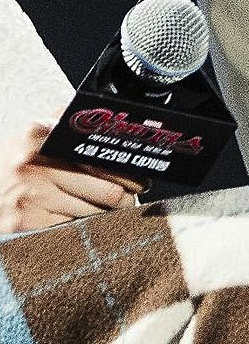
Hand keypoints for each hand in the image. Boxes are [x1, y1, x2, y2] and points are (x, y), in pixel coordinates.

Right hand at [0, 117, 141, 232]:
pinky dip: (82, 232)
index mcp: (42, 137)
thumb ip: (61, 122)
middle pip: (107, 192)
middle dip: (125, 201)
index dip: (129, 174)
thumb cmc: (10, 168)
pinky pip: (72, 231)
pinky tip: (80, 227)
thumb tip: (99, 111)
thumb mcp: (30, 139)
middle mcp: (37, 164)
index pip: (103, 157)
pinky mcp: (26, 224)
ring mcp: (31, 196)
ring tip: (106, 216)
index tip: (140, 181)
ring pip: (93, 216)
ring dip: (105, 219)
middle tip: (128, 202)